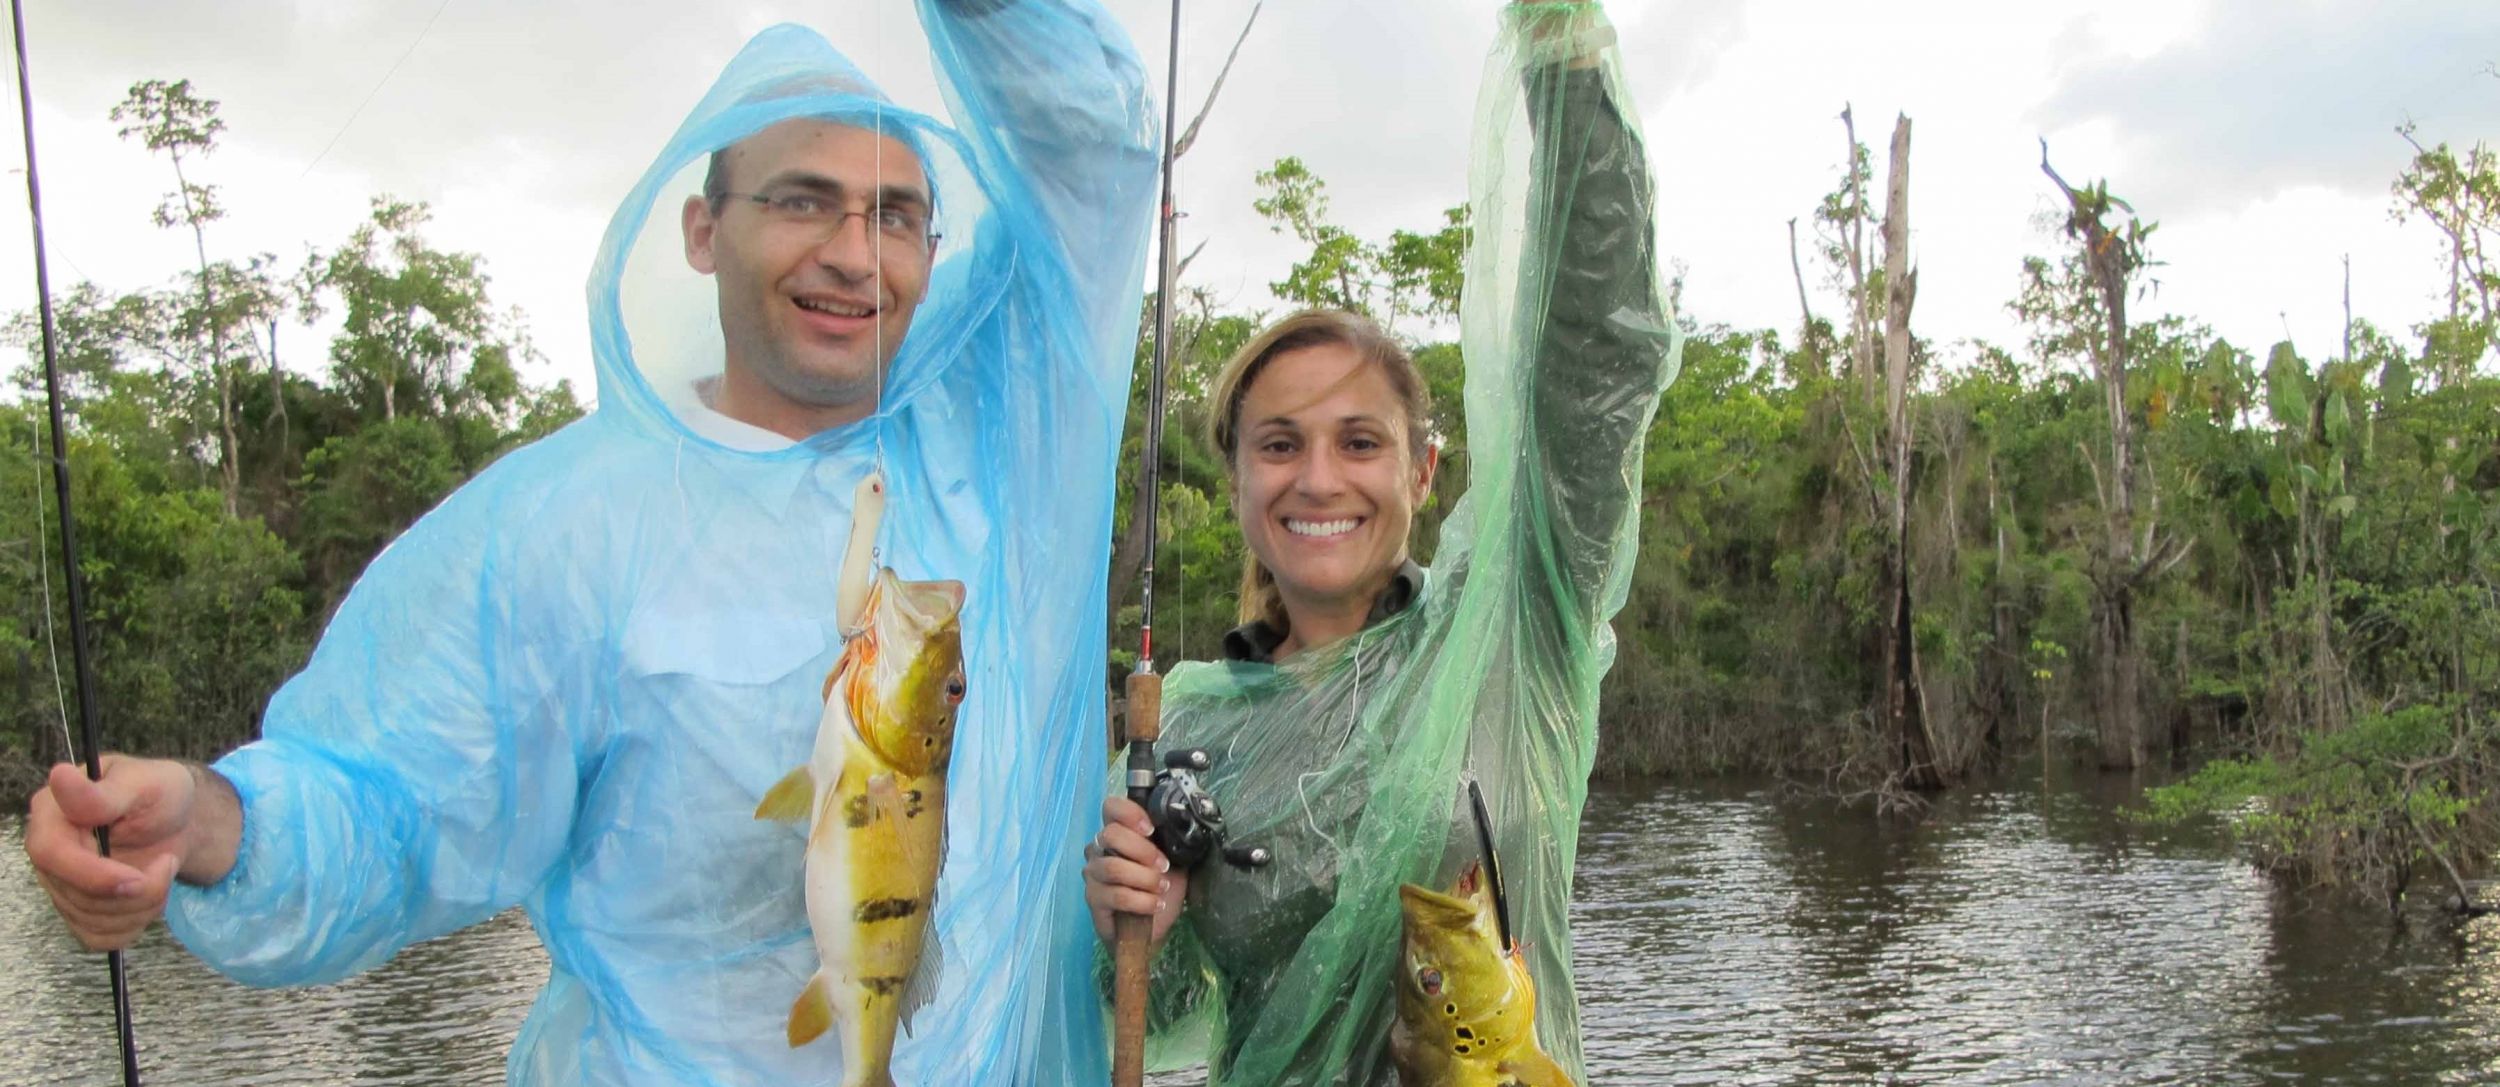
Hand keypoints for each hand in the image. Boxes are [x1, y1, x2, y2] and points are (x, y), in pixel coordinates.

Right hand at [24, 756, 240, 950]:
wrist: (178, 820)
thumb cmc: (161, 794)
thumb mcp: (144, 784)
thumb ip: (101, 793)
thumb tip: (59, 776)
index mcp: (53, 814)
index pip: (51, 855)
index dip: (93, 875)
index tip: (137, 878)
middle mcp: (49, 852)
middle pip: (77, 897)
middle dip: (135, 892)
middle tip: (168, 863)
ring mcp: (61, 884)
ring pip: (92, 921)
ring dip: (142, 906)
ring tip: (162, 870)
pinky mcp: (79, 909)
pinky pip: (99, 937)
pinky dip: (134, 924)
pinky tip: (150, 895)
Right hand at [1084, 796, 1186, 947]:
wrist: (1153, 927)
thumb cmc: (1160, 890)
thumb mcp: (1173, 861)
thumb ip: (1169, 842)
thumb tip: (1177, 826)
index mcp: (1118, 833)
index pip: (1111, 807)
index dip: (1129, 813)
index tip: (1151, 829)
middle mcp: (1099, 849)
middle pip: (1111, 834)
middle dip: (1143, 850)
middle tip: (1163, 866)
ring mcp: (1093, 874)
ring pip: (1114, 867)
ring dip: (1145, 878)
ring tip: (1161, 888)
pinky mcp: (1093, 899)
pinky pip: (1116, 895)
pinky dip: (1141, 901)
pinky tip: (1155, 905)